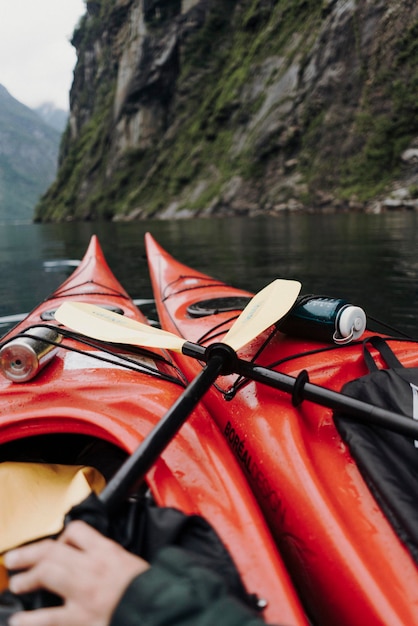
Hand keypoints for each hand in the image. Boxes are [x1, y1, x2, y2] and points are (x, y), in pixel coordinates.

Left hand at [4, 520, 149, 625]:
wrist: (162, 608)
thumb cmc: (150, 588)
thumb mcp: (132, 563)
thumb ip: (112, 558)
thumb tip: (98, 558)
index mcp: (107, 551)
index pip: (77, 531)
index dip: (62, 536)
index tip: (56, 543)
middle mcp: (93, 567)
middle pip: (53, 550)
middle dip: (29, 553)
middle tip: (14, 558)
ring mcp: (84, 592)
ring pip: (47, 575)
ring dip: (27, 578)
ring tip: (17, 583)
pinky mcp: (81, 618)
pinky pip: (49, 617)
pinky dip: (31, 619)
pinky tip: (19, 620)